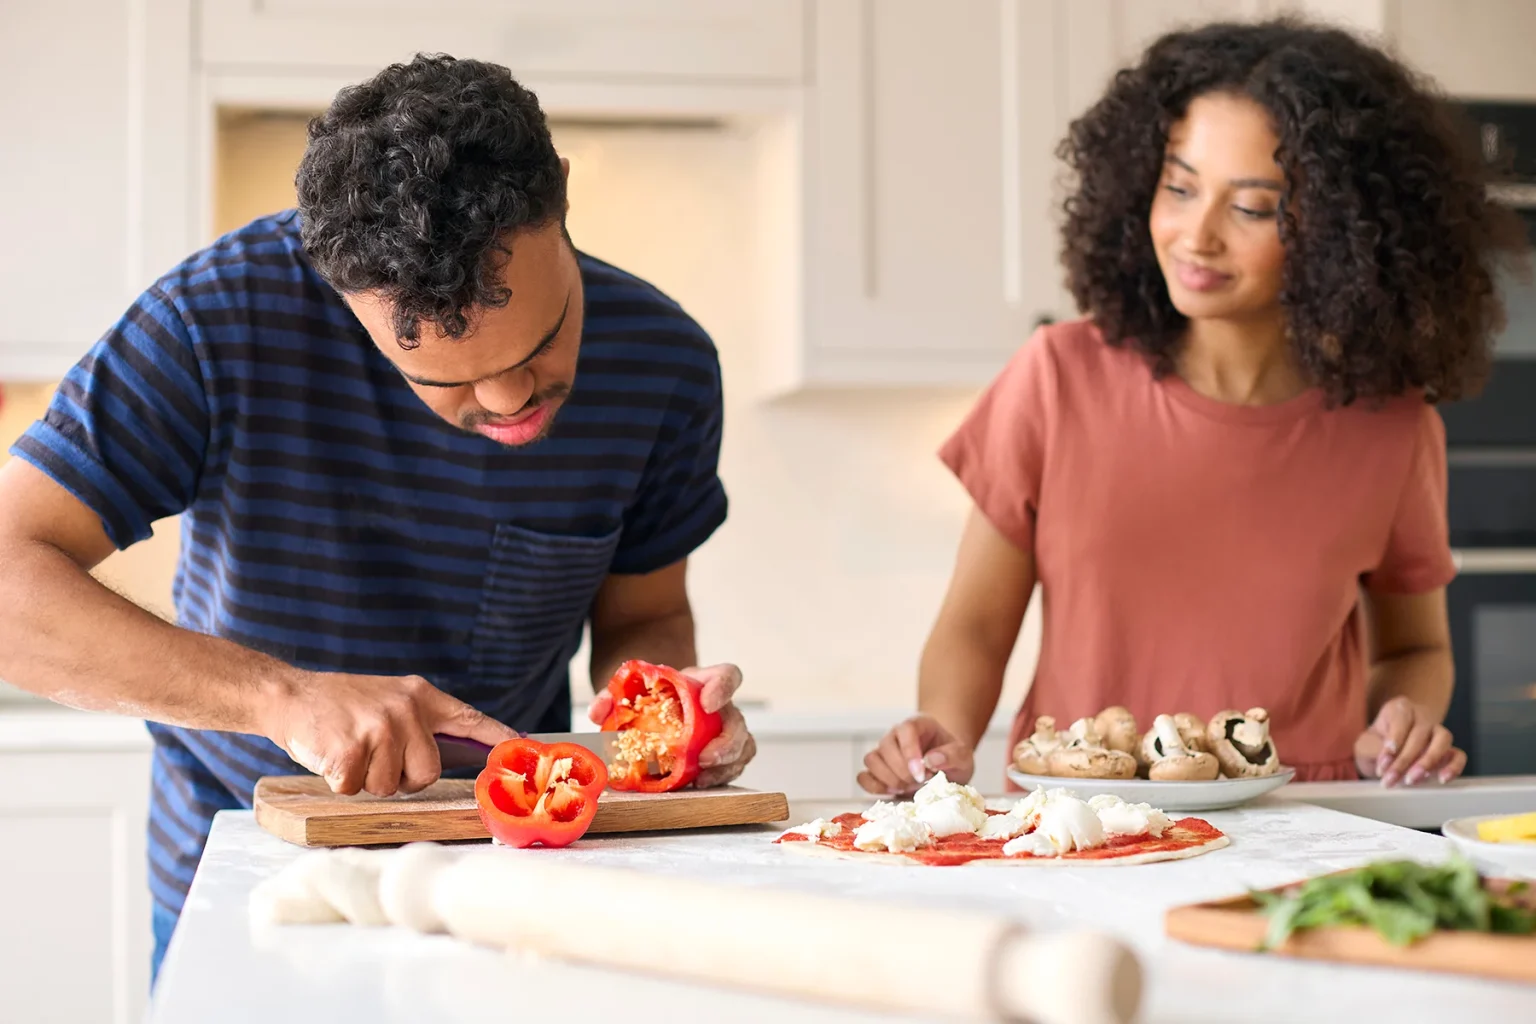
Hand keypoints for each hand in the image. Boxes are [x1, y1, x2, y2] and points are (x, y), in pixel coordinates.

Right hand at [262, 670, 518, 796]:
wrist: (290, 696)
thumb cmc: (342, 706)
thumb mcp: (389, 699)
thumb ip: (420, 722)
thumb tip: (459, 754)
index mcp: (419, 696)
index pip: (469, 718)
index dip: (497, 737)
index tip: (523, 746)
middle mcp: (405, 711)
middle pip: (428, 773)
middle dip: (402, 778)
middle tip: (376, 758)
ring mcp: (378, 729)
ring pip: (389, 787)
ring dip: (368, 780)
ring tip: (352, 751)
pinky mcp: (350, 751)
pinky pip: (357, 789)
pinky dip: (341, 783)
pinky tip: (333, 757)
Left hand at [586, 662, 755, 788]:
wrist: (657, 707)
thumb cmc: (650, 697)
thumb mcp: (629, 690)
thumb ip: (612, 695)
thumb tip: (598, 711)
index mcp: (705, 682)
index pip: (728, 676)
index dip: (724, 688)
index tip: (708, 702)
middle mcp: (722, 707)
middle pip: (738, 720)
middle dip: (727, 741)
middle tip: (704, 757)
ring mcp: (725, 732)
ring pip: (743, 747)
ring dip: (726, 765)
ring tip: (701, 778)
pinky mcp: (723, 755)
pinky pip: (734, 766)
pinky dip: (719, 777)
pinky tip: (699, 785)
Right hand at [858, 714, 974, 796]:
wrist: (947, 767)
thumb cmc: (952, 758)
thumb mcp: (963, 756)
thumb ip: (952, 755)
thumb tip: (931, 760)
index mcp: (918, 725)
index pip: (906, 730)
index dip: (910, 752)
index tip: (921, 773)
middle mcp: (896, 735)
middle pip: (885, 746)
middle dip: (901, 771)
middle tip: (919, 783)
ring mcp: (884, 752)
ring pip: (871, 760)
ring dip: (888, 778)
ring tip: (907, 787)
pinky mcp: (877, 770)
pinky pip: (863, 776)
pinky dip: (874, 787)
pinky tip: (892, 791)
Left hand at [1353, 696, 1465, 786]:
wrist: (1385, 752)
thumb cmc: (1374, 744)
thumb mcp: (1365, 744)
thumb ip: (1373, 749)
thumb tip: (1387, 761)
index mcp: (1400, 708)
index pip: (1401, 720)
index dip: (1394, 740)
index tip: (1384, 760)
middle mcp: (1422, 717)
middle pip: (1419, 734)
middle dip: (1404, 760)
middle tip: (1391, 778)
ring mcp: (1438, 732)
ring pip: (1442, 740)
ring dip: (1428, 761)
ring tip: (1412, 779)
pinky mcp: (1449, 750)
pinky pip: (1459, 755)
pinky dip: (1454, 767)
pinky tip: (1443, 779)